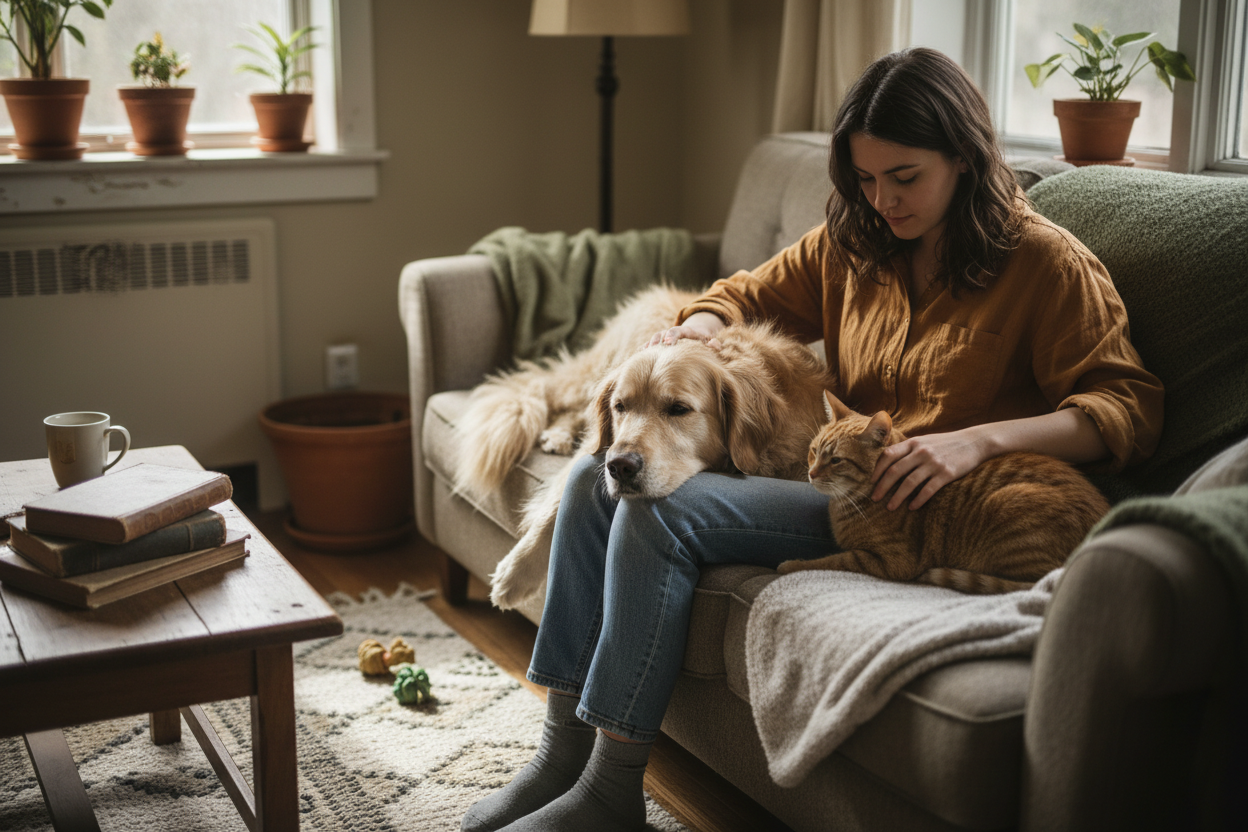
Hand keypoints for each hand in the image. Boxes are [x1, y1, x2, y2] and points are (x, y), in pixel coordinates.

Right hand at [642, 312, 725, 350]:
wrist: (695, 334)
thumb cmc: (703, 340)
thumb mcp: (711, 340)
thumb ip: (714, 343)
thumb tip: (715, 345)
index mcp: (684, 331)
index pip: (676, 330)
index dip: (671, 336)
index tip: (667, 344)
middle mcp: (671, 333)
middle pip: (661, 334)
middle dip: (656, 342)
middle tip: (652, 350)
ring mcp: (664, 338)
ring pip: (653, 340)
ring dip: (649, 346)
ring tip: (644, 356)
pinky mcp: (659, 344)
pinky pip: (649, 346)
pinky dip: (644, 351)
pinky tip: (639, 360)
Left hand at [870, 429, 987, 510]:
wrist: (974, 442)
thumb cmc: (945, 444)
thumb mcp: (924, 441)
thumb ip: (908, 449)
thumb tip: (886, 462)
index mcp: (913, 443)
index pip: (888, 455)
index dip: (877, 470)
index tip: (871, 482)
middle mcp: (921, 452)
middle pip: (894, 471)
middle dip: (882, 486)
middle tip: (874, 498)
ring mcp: (934, 463)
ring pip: (909, 483)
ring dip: (897, 497)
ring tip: (890, 507)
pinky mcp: (946, 474)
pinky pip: (928, 490)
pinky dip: (918, 500)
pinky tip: (912, 507)